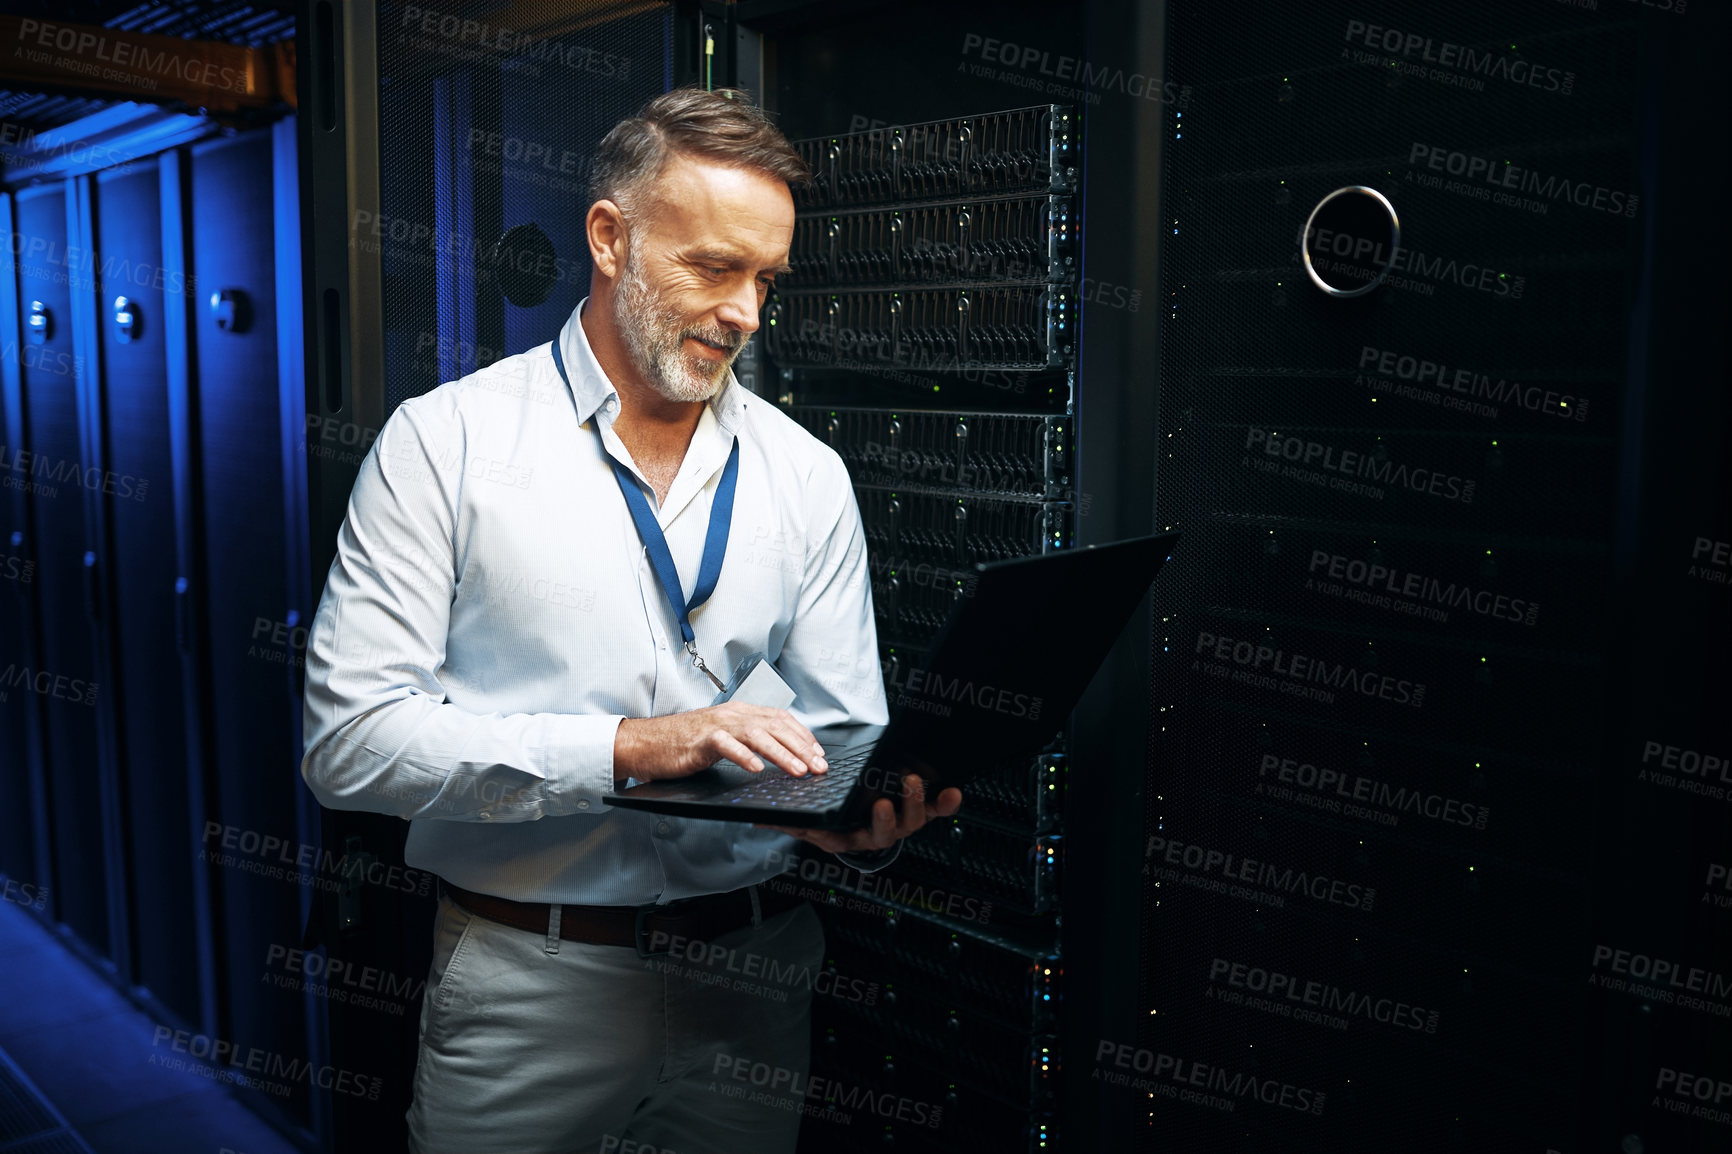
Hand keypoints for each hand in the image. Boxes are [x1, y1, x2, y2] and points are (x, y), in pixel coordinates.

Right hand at [614, 704, 826, 783]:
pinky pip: (727, 745)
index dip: (804, 735)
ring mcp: (717, 725)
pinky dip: (744, 756)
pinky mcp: (701, 740)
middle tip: (819, 766)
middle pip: (776, 726)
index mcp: (740, 712)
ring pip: (758, 734)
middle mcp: (733, 714)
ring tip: (799, 770)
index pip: (781, 719)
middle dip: (802, 747)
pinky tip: (757, 769)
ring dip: (782, 753)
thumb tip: (776, 754)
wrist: (645, 743)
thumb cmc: (682, 743)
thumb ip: (747, 741)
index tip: (820, 753)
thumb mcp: (723, 738)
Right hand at [755, 773, 961, 854]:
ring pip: (916, 819)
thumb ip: (786, 820)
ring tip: (922, 778)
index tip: (881, 804)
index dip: (880, 822)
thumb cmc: (819, 818)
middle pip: (898, 828)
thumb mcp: (802, 821)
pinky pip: (933, 810)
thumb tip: (762, 817)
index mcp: (852, 839)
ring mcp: (897, 824)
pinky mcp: (913, 811)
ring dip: (924, 800)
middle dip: (905, 807)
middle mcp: (877, 834)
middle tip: (906, 783)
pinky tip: (954, 791)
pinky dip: (945, 803)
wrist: (837, 816)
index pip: (868, 836)